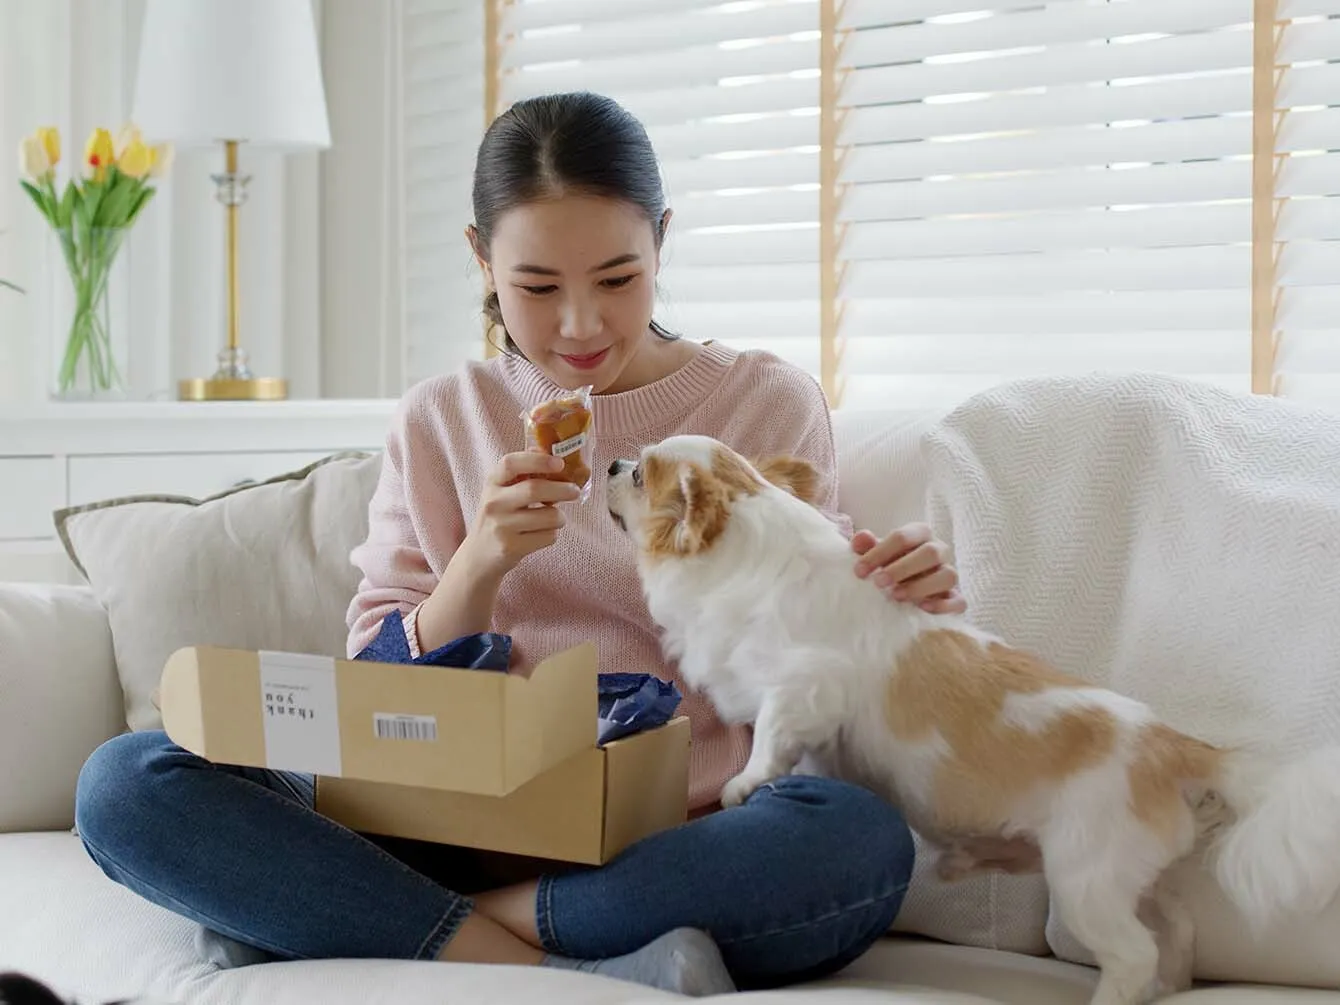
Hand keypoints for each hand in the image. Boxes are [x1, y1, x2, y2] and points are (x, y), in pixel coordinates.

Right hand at [460, 451, 580, 581]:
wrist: (478, 556)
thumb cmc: (498, 518)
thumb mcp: (501, 493)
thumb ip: (522, 475)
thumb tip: (552, 456)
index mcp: (492, 483)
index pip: (511, 463)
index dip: (538, 460)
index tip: (559, 463)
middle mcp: (493, 503)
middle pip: (535, 489)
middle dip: (562, 489)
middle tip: (574, 491)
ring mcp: (501, 526)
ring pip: (549, 516)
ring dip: (560, 517)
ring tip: (555, 518)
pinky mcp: (511, 547)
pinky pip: (548, 536)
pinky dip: (552, 534)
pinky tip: (542, 534)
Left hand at [852, 522, 965, 614]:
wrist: (908, 585)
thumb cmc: (891, 564)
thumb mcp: (877, 554)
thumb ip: (867, 546)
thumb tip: (861, 539)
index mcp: (920, 534)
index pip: (903, 536)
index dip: (879, 552)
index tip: (859, 571)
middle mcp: (939, 551)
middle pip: (930, 553)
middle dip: (902, 568)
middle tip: (878, 582)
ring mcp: (949, 574)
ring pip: (948, 576)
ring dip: (921, 587)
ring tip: (896, 596)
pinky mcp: (955, 597)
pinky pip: (959, 601)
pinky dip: (943, 605)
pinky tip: (922, 608)